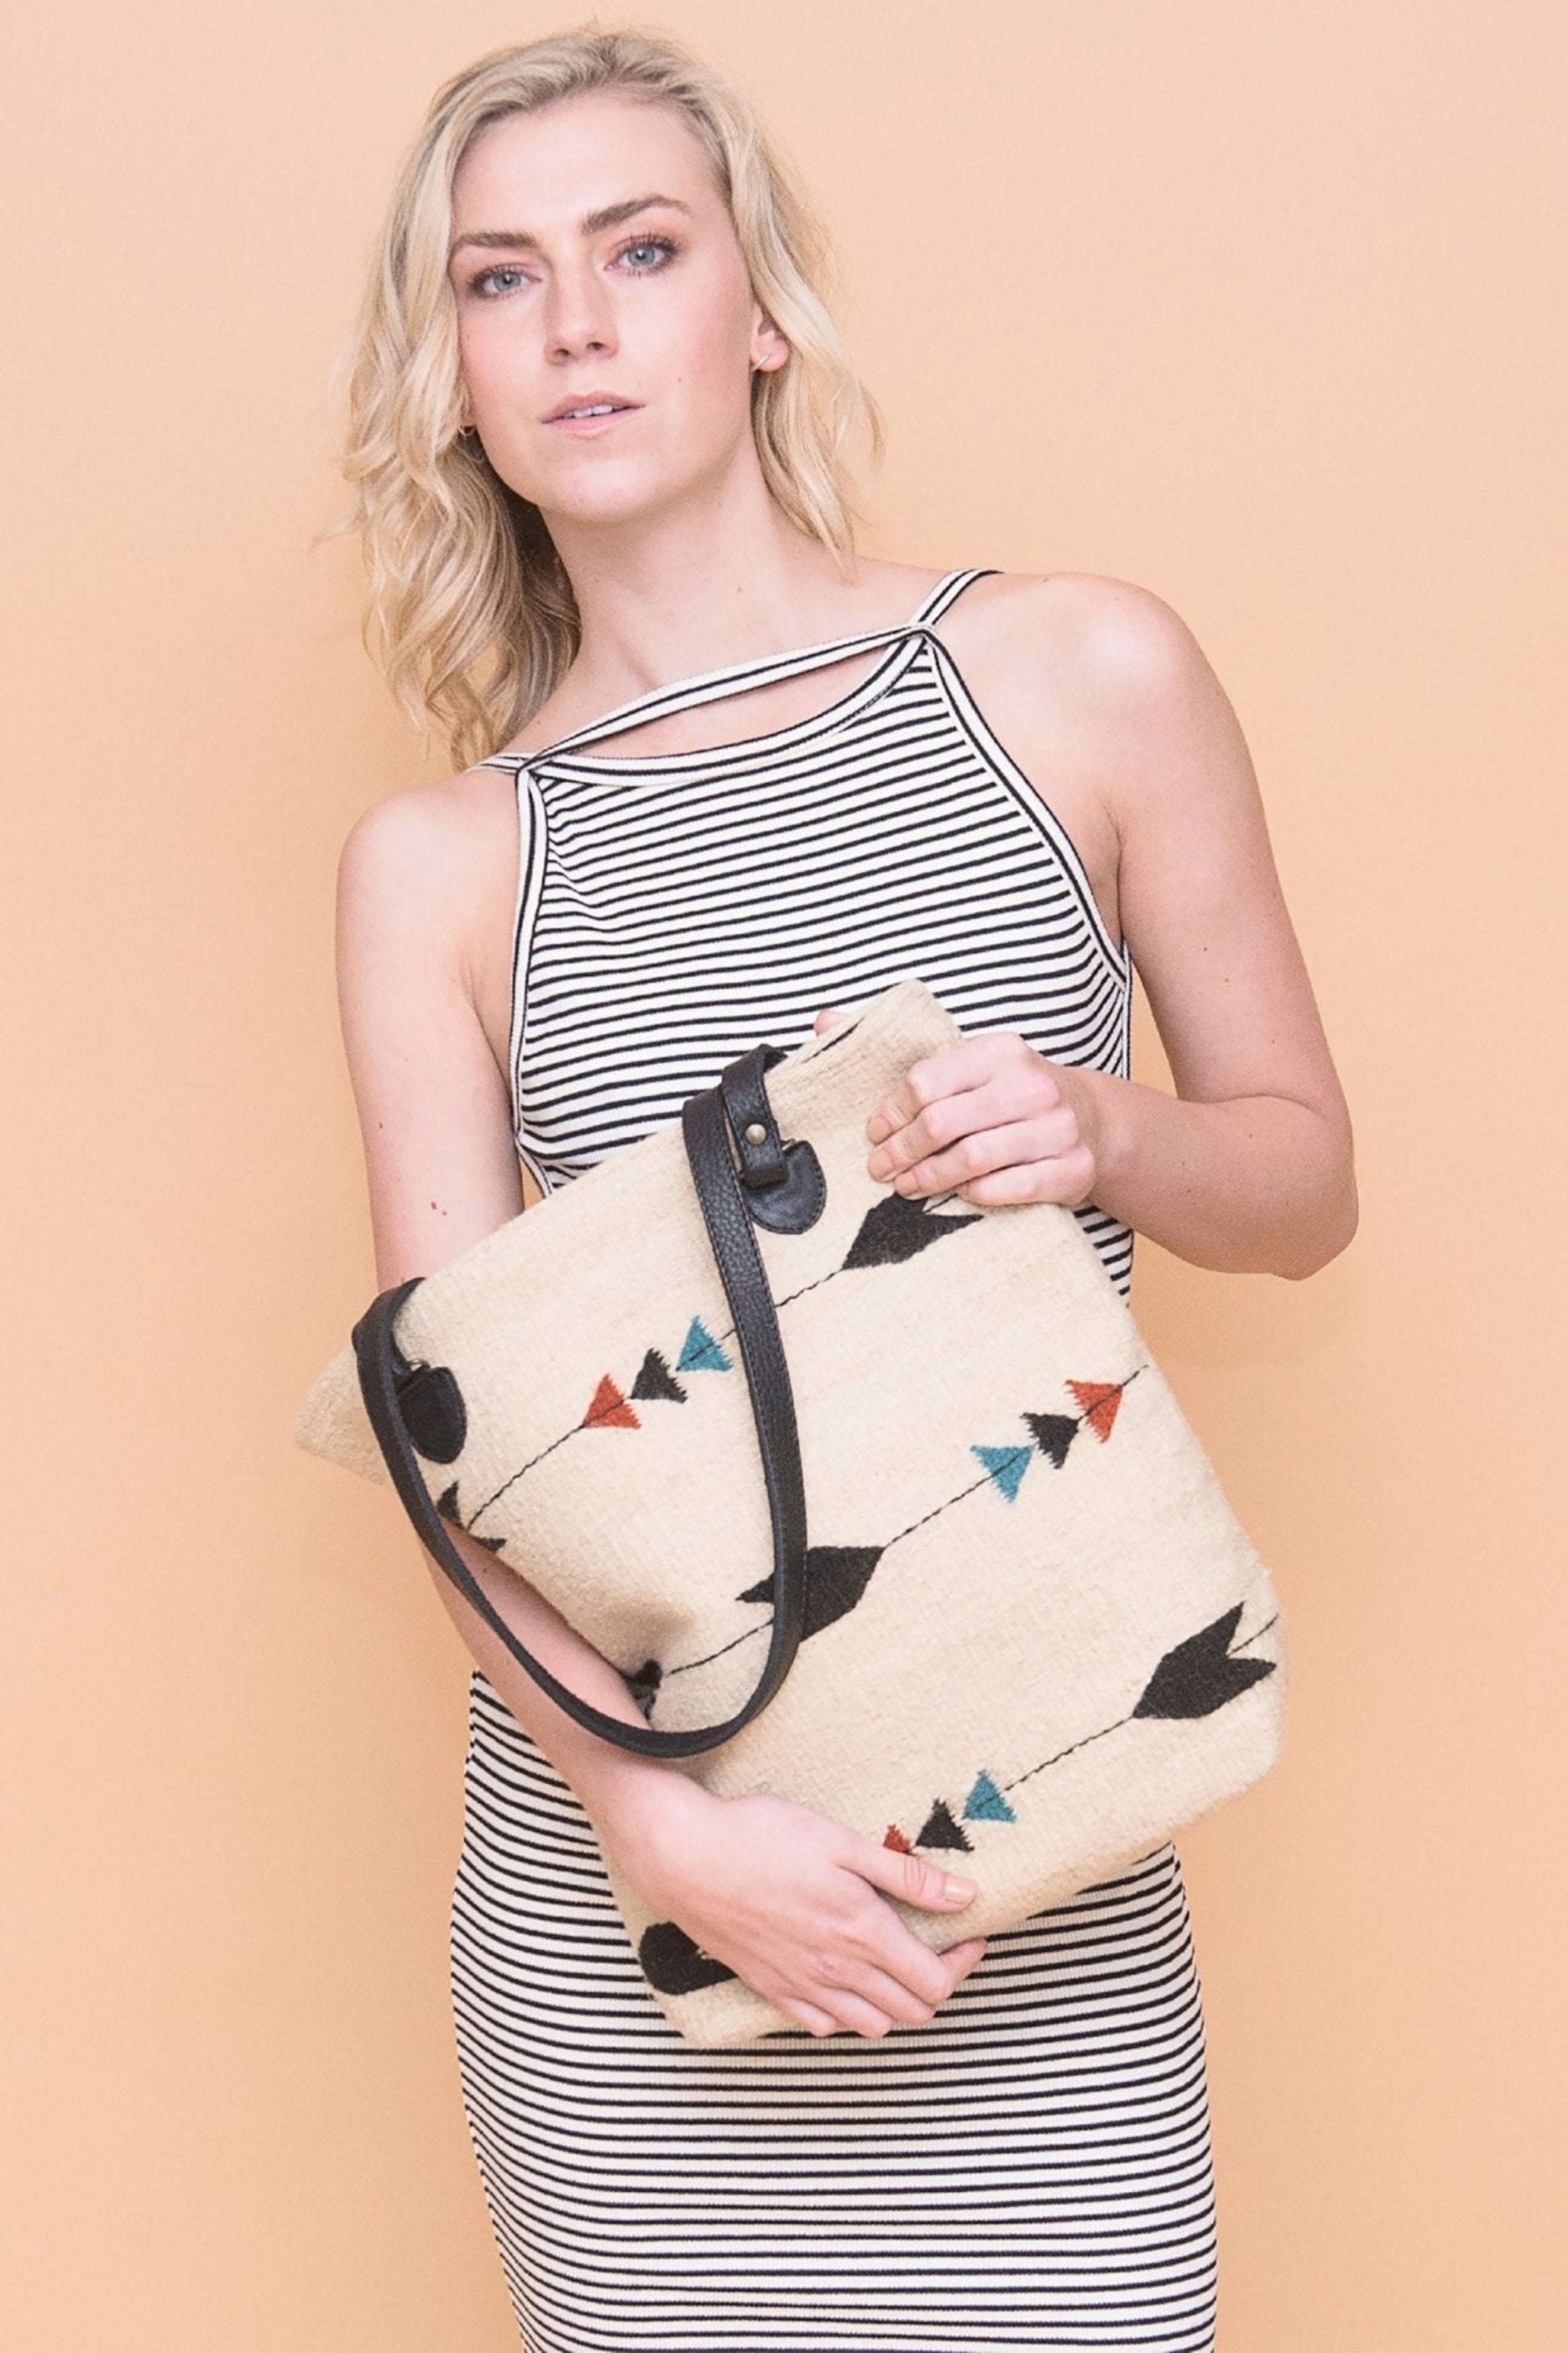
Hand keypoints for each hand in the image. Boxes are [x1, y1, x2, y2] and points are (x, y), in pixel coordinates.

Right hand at [602, 1776, 987, 2038]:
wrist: (688, 1857)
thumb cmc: (765, 1838)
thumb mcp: (844, 1843)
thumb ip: (907, 1876)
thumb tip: (965, 1897)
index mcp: (863, 1934)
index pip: (935, 1982)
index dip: (962, 1963)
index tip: (968, 1934)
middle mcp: (837, 1972)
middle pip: (911, 2011)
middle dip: (936, 1983)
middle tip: (938, 1946)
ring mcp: (802, 1987)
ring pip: (871, 2025)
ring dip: (894, 2003)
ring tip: (894, 1964)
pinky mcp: (770, 1989)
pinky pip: (824, 2026)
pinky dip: (847, 2015)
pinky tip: (845, 1982)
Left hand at [814, 1006, 1101, 1206]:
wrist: (1095, 1124)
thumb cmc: (1014, 1096)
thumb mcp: (970, 1064)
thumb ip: (902, 1052)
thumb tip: (825, 1022)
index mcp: (999, 1051)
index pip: (927, 1081)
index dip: (891, 1112)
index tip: (874, 1133)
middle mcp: (1030, 1085)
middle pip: (944, 1122)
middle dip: (902, 1150)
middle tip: (880, 1169)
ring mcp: (1056, 1128)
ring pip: (974, 1158)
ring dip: (930, 1177)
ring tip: (907, 1187)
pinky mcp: (1071, 1169)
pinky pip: (1009, 1187)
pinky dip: (975, 1194)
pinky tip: (958, 1195)